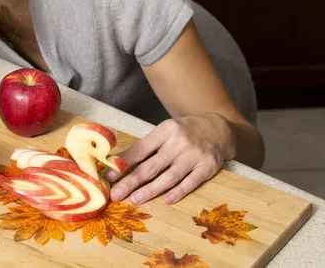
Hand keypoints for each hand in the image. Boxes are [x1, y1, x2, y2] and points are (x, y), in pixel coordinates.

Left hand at [105, 113, 235, 204]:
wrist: (219, 127)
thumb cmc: (185, 131)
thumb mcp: (166, 131)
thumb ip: (148, 146)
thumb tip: (121, 164)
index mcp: (165, 131)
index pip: (140, 149)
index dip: (123, 164)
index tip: (109, 177)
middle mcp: (179, 143)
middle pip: (151, 166)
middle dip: (131, 181)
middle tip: (116, 194)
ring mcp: (194, 156)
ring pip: (169, 177)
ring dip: (150, 190)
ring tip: (135, 199)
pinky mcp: (207, 168)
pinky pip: (190, 183)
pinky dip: (178, 193)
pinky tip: (165, 200)